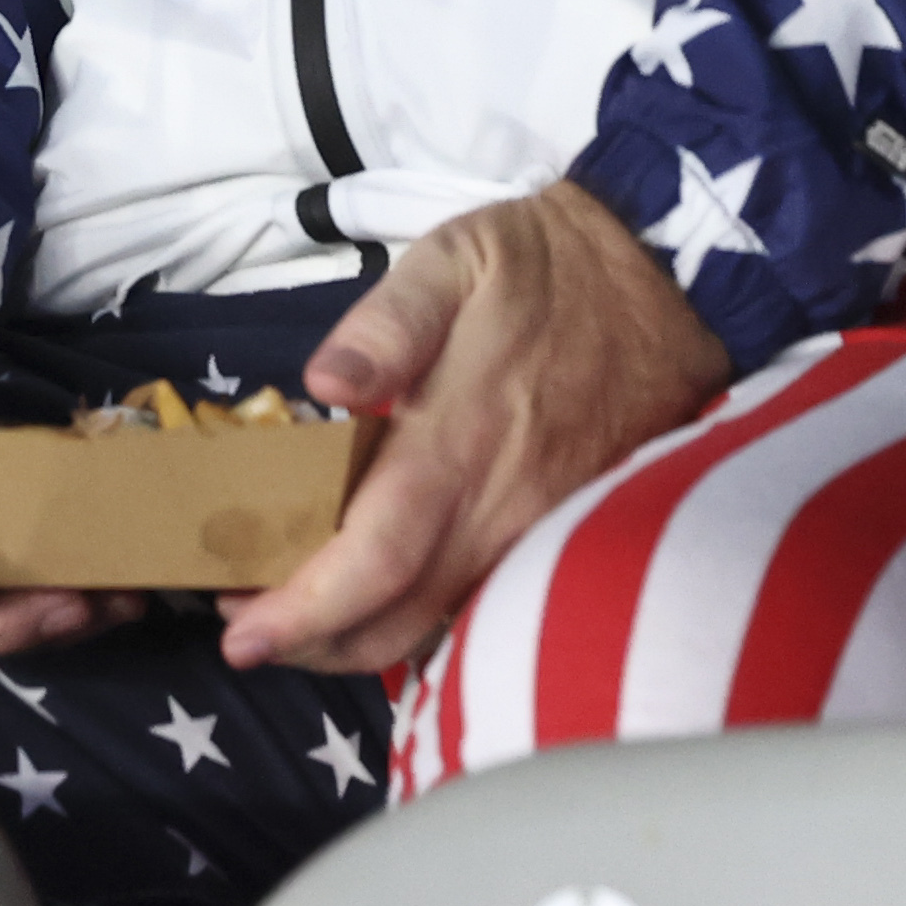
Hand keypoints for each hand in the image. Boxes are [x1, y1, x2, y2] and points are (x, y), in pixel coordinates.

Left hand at [221, 182, 729, 673]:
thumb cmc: (544, 269)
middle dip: (314, 646)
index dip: (306, 609)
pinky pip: (480, 607)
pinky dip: (417, 625)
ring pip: (439, 625)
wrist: (664, 288)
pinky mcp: (560, 537)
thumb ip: (385, 323)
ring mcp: (537, 532)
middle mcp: (501, 507)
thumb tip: (321, 384)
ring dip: (359, 643)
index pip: (375, 557)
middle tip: (245, 636)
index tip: (241, 633)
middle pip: (399, 618)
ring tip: (294, 626)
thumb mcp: (454, 258)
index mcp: (461, 439)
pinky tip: (374, 605)